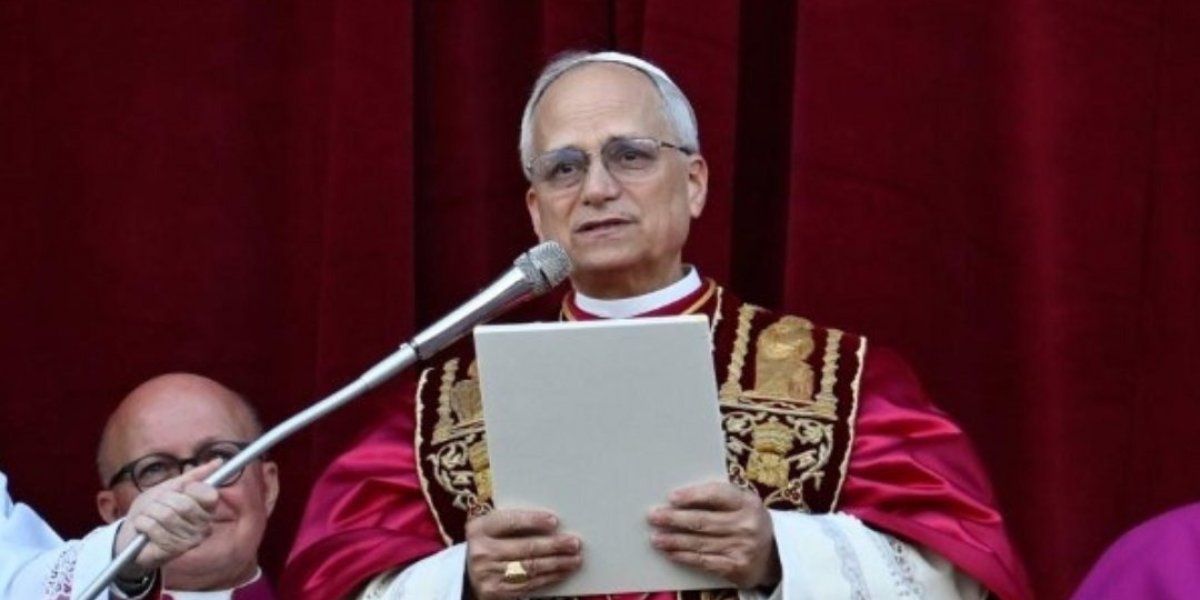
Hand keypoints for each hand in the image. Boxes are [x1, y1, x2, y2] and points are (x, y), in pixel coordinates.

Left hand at [114, 459, 220, 578]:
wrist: (129, 535)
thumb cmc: (152, 511)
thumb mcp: (171, 487)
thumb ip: (194, 476)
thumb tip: (219, 461)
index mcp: (207, 510)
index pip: (209, 495)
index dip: (190, 489)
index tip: (179, 491)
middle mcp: (204, 527)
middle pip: (185, 504)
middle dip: (162, 501)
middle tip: (156, 507)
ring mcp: (190, 541)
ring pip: (167, 516)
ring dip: (150, 513)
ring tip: (148, 518)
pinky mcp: (173, 550)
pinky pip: (154, 528)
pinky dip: (142, 524)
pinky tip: (143, 530)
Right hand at [465, 508, 582, 599]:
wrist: (465, 574)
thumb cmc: (487, 544)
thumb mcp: (490, 528)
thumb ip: (513, 522)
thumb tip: (552, 522)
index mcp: (479, 529)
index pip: (508, 521)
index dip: (532, 521)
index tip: (554, 521)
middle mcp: (481, 553)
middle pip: (524, 548)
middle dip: (553, 546)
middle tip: (574, 543)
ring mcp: (489, 575)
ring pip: (530, 568)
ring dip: (557, 564)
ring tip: (575, 558)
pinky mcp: (497, 593)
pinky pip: (529, 585)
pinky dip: (549, 578)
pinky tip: (562, 572)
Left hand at [648, 481, 779, 588]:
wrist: (776, 554)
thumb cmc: (748, 521)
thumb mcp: (743, 503)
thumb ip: (718, 497)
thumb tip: (678, 497)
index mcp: (748, 502)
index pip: (717, 494)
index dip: (692, 496)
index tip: (672, 497)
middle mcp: (747, 525)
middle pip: (703, 521)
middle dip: (674, 519)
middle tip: (654, 516)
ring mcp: (742, 548)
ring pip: (700, 543)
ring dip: (673, 540)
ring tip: (655, 537)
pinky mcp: (736, 568)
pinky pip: (704, 561)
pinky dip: (684, 557)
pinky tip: (671, 553)